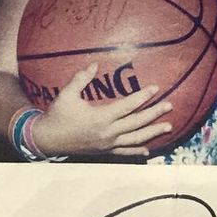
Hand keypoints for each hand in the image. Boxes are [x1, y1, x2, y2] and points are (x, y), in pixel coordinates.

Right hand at [30, 63, 173, 157]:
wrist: (47, 140)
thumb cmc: (57, 115)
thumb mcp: (67, 94)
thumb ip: (81, 78)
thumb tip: (94, 64)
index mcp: (100, 118)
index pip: (127, 106)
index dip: (143, 97)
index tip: (156, 88)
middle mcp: (107, 133)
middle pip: (137, 123)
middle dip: (155, 113)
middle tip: (170, 105)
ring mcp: (107, 144)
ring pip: (135, 139)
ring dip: (153, 132)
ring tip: (168, 126)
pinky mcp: (104, 151)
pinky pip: (124, 152)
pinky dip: (137, 151)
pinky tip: (148, 150)